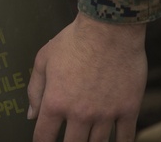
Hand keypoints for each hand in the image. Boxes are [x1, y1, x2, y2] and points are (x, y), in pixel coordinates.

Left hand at [27, 13, 146, 141]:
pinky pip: (125, 138)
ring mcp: (106, 114)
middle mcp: (80, 113)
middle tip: (67, 140)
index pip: (44, 136)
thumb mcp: (43, 60)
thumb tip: (31, 115)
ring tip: (86, 140)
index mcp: (56, 101)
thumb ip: (35, 90)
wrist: (109, 30)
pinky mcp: (128, 109)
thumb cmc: (73, 41)